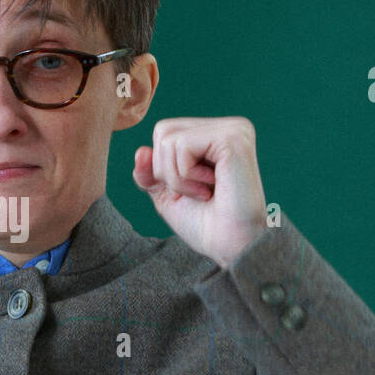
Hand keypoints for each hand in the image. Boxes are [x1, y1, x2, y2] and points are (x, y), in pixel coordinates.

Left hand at [132, 116, 266, 268]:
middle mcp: (228, 127)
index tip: (188, 191)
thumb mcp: (167, 194)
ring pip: (169, 139)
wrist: (232, 247)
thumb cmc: (206, 225)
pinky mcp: (233, 137)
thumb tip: (140, 150)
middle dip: (166, 170)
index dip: (161, 167)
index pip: (164, 132)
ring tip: (205, 192)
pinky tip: (212, 187)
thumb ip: (150, 171)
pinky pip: (181, 145)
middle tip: (197, 192)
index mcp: (216, 135)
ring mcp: (233, 129)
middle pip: (163, 130)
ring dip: (177, 177)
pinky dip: (186, 175)